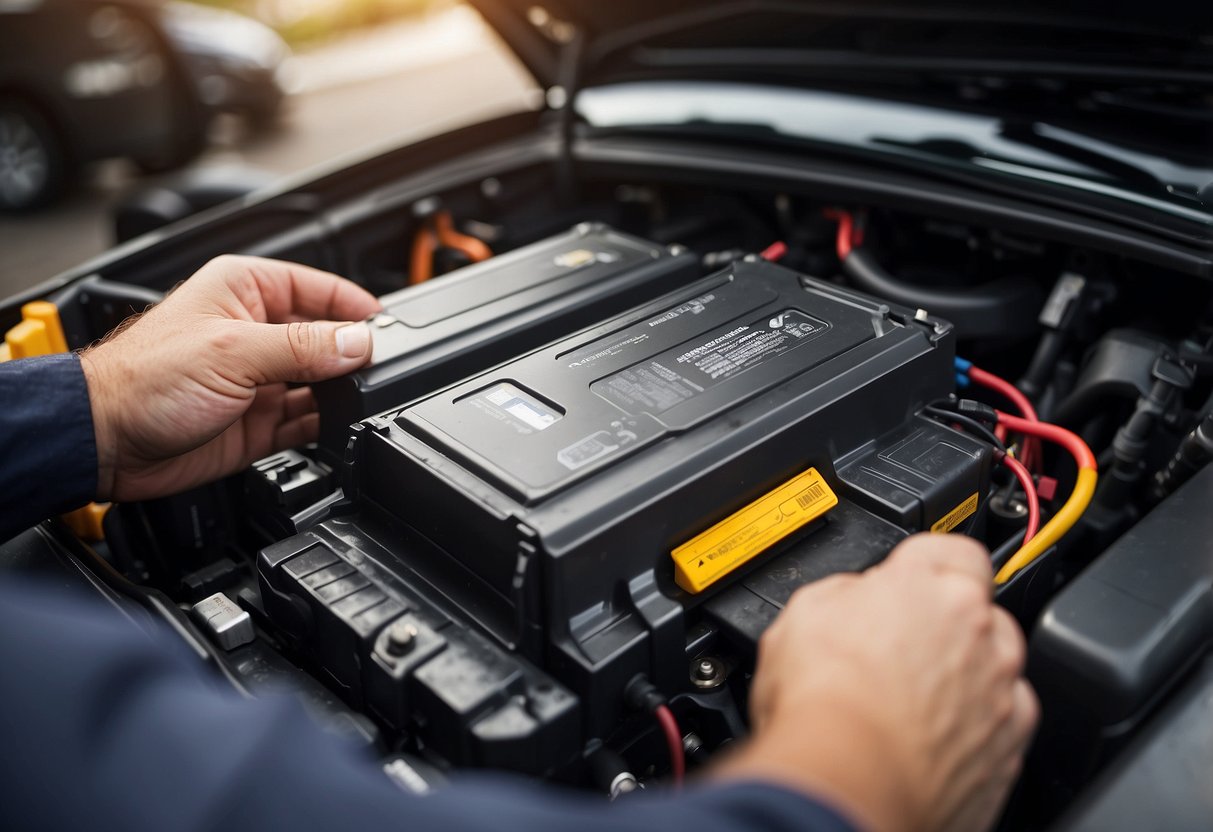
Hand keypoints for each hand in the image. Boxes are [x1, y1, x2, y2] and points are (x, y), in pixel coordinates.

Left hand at [80, 255, 381, 501]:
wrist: (105, 441)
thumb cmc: (141, 380)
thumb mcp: (233, 352)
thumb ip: (302, 348)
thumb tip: (357, 343)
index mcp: (245, 291)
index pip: (318, 287)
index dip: (353, 305)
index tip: (386, 327)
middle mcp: (255, 332)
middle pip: (325, 338)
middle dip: (351, 355)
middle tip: (378, 369)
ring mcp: (258, 380)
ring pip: (321, 382)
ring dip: (340, 393)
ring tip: (358, 400)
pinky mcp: (258, 422)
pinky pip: (307, 421)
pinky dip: (326, 426)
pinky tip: (339, 427)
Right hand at [717, 534, 1036, 831]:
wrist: (848, 781)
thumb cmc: (824, 701)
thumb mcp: (806, 611)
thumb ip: (847, 590)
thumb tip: (854, 598)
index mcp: (935, 585)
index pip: (954, 548)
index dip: (927, 563)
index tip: (910, 580)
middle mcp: (982, 632)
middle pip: (979, 609)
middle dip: (945, 623)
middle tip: (898, 649)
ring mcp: (1004, 692)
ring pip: (996, 667)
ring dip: (964, 675)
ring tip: (910, 702)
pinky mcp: (1010, 749)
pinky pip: (1002, 724)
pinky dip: (974, 728)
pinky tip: (928, 738)